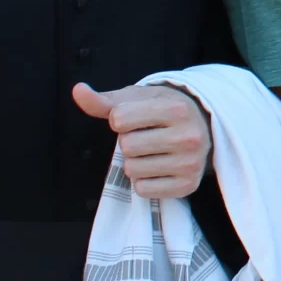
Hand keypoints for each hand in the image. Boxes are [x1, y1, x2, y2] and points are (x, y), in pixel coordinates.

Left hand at [71, 82, 210, 199]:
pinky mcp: (188, 185)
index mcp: (176, 108)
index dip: (121, 119)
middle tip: (148, 136)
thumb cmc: (163, 110)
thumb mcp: (138, 99)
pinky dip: (144, 181)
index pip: (119, 118)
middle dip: (129, 142)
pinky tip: (159, 168)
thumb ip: (104, 100)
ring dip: (135, 162)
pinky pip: (143, 189)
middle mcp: (188, 136)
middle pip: (126, 146)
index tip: (137, 119)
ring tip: (153, 152)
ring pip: (132, 170)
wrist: (202, 128)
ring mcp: (190, 163)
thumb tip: (77, 90)